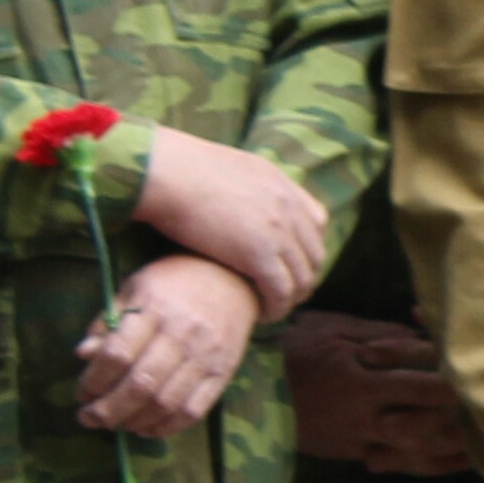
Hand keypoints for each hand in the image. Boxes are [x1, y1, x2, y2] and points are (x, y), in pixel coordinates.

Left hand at [77, 253, 259, 435]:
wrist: (234, 277)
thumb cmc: (175, 282)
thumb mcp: (135, 288)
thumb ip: (108, 323)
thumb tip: (84, 355)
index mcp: (154, 308)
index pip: (118, 354)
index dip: (94, 380)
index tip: (82, 392)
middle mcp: (182, 334)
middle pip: (141, 385)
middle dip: (108, 410)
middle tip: (90, 418)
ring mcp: (206, 356)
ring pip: (166, 403)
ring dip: (134, 421)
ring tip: (117, 423)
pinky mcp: (223, 373)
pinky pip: (194, 410)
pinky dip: (167, 427)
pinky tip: (147, 427)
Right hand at [132, 130, 331, 318]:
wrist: (166, 172)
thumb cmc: (178, 170)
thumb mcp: (227, 168)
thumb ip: (245, 186)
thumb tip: (235, 199)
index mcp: (282, 184)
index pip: (317, 222)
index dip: (306, 248)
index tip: (289, 264)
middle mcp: (289, 207)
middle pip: (315, 254)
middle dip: (302, 278)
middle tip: (282, 295)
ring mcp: (278, 230)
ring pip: (303, 277)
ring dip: (290, 298)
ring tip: (271, 308)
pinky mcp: (259, 254)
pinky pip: (281, 291)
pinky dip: (276, 307)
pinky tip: (261, 314)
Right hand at [280, 312, 471, 475]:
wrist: (247, 396)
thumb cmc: (291, 351)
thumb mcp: (331, 330)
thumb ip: (380, 335)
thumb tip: (422, 334)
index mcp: (357, 370)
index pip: (417, 365)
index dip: (451, 363)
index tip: (483, 359)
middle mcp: (362, 407)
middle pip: (426, 406)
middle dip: (463, 403)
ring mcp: (358, 435)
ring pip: (418, 442)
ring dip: (456, 440)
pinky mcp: (353, 453)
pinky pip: (400, 463)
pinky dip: (432, 463)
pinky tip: (461, 461)